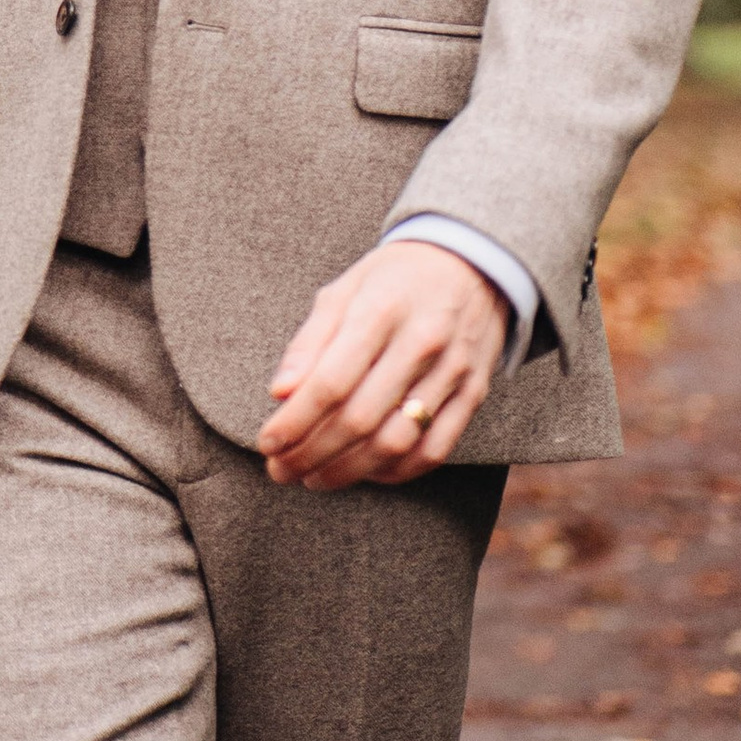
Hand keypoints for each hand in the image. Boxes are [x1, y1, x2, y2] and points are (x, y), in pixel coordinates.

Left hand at [259, 240, 508, 490]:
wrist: (474, 263)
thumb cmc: (394, 278)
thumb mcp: (344, 290)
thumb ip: (310, 342)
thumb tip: (279, 393)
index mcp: (380, 311)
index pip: (330, 382)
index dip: (294, 421)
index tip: (267, 443)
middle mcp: (421, 343)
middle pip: (360, 419)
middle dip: (312, 453)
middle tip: (280, 470)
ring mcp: (453, 372)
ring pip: (396, 442)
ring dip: (349, 471)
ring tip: (313, 478)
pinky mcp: (474, 394)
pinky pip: (434, 449)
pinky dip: (396, 472)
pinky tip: (364, 473)